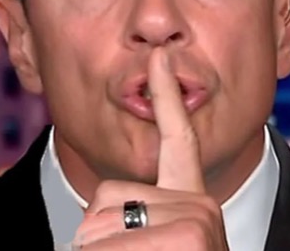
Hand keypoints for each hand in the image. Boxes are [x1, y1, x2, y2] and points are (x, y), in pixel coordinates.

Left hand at [71, 48, 228, 249]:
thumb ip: (137, 216)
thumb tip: (88, 228)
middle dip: (99, 234)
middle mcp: (201, 207)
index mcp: (192, 204)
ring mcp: (198, 222)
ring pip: (97, 222)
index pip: (179, 143)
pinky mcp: (189, 236)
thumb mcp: (154, 242)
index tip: (159, 57)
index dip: (166, 98)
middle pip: (106, 195)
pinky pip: (102, 241)